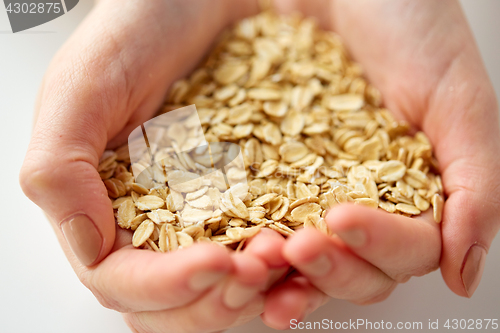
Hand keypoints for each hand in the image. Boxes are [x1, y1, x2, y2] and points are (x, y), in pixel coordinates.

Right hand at [19, 0, 293, 331]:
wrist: (198, 1)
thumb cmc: (136, 32)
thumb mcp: (83, 88)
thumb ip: (61, 169)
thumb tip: (87, 248)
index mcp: (102, 208)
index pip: (122, 281)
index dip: (166, 287)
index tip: (213, 264)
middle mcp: (152, 223)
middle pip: (176, 302)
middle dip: (217, 298)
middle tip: (258, 267)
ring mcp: (203, 214)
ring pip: (223, 286)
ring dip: (257, 288)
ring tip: (288, 256)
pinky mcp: (247, 198)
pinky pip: (265, 245)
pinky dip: (286, 260)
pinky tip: (305, 246)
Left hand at [258, 0, 499, 327]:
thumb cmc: (412, 27)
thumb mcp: (458, 101)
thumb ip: (475, 187)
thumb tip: (465, 274)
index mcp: (419, 196)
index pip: (406, 251)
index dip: (377, 248)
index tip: (342, 219)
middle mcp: (368, 203)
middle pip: (356, 268)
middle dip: (330, 268)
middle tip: (299, 246)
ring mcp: (317, 193)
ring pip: (308, 257)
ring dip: (285, 273)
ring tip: (258, 262)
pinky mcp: (273, 175)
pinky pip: (260, 219)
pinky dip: (248, 241)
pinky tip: (229, 252)